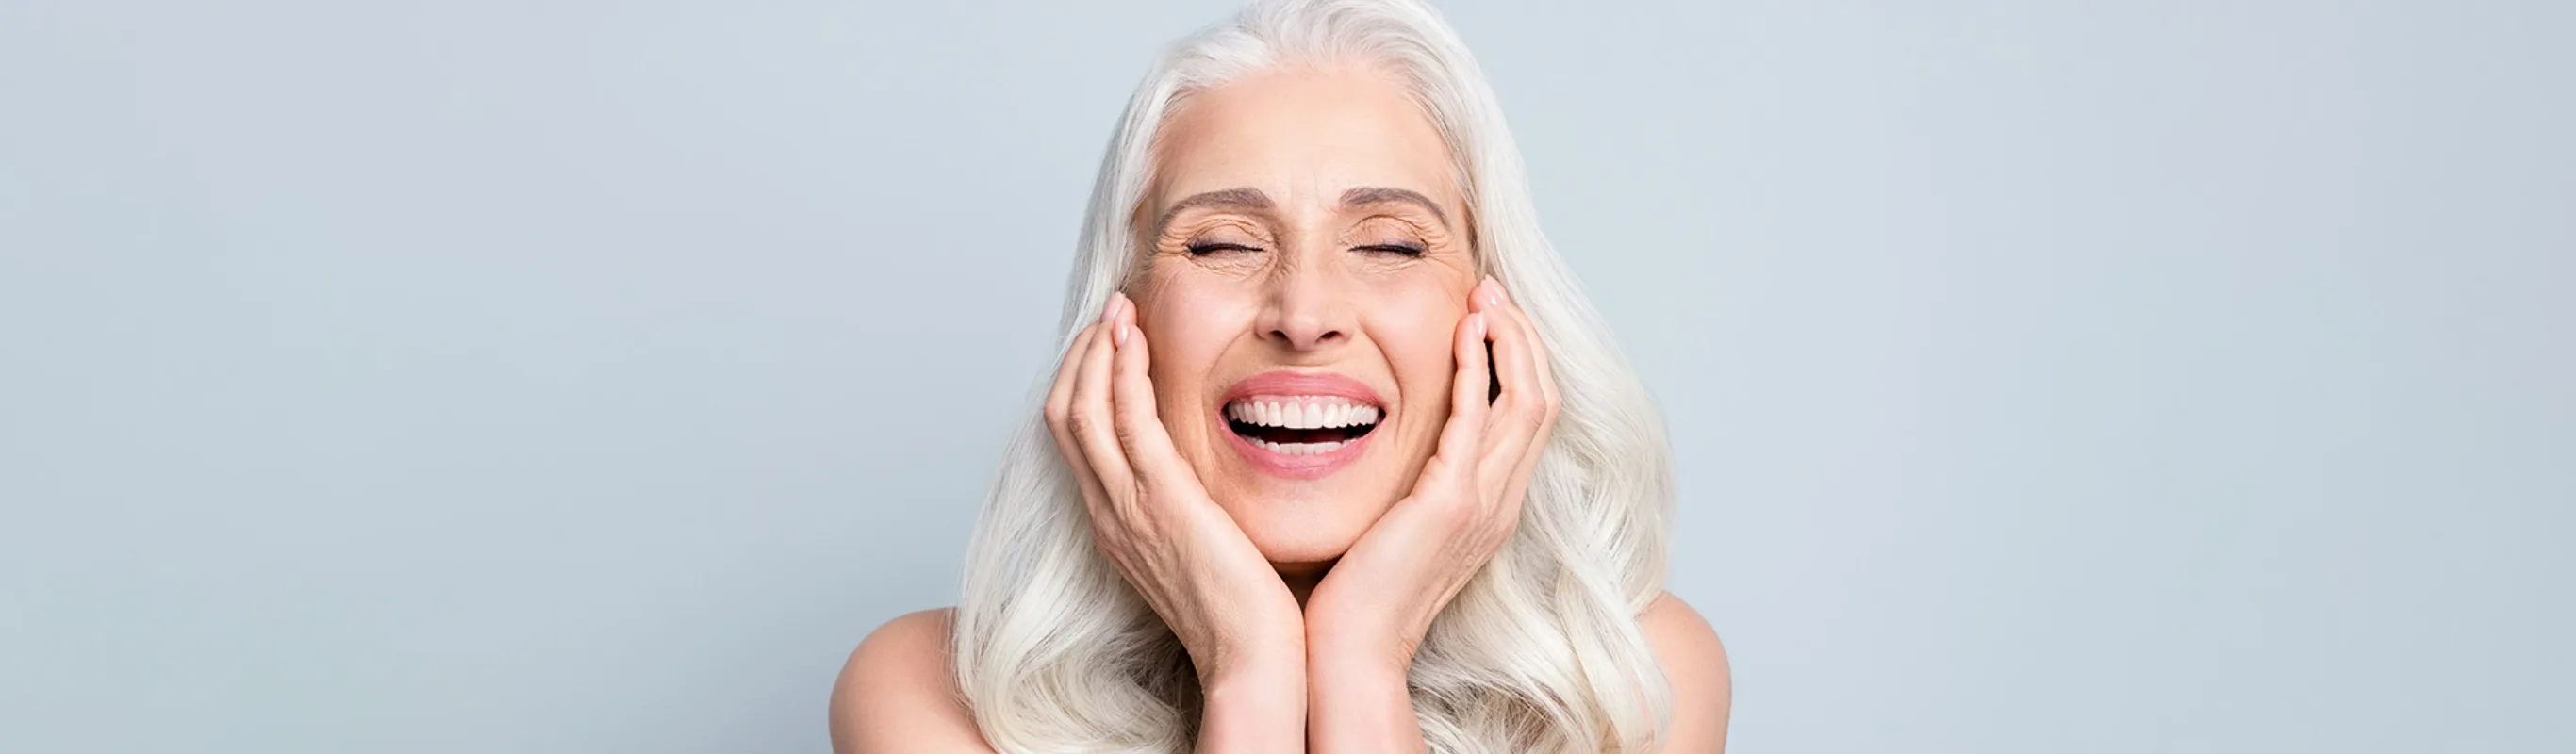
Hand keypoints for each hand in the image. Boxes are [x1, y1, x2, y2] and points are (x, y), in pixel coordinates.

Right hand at [1043, 292, 1305, 748]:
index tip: (1112, 339)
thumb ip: (1190, 506)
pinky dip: (1122, 372)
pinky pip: (1125, 422)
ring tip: (1118, 308)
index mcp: (1116, 523)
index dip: (1086, 381)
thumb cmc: (1244, 610)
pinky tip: (1135, 338)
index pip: (1077, 437)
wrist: (1252, 658)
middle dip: (1083, 355)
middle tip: (1111, 311)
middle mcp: (1110, 512)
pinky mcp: (1160, 501)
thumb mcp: (1202, 547)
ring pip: (1083, 410)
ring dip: (1097, 350)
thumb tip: (1203, 475)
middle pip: (1065, 415)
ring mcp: (1128, 507)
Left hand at [1304, 276, 1560, 672]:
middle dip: (1523, 337)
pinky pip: (1478, 420)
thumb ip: (1414, 480)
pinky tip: (1463, 333)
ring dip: (1510, 341)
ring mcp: (1484, 503)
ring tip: (1486, 297)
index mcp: (1493, 505)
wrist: (1353, 649)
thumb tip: (1399, 439)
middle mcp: (1501, 502)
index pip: (1530, 416)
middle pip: (1543, 399)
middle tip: (1492, 291)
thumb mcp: (1400, 522)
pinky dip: (1477, 370)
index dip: (1519, 359)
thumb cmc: (1360, 591)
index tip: (1490, 315)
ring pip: (1528, 402)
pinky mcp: (1452, 503)